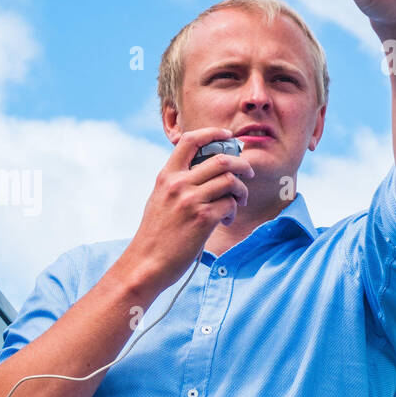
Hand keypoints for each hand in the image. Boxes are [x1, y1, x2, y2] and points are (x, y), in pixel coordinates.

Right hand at [124, 127, 253, 295]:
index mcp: (166, 176)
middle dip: (242, 165)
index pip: (190, 140)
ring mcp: (190, 201)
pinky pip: (230, 204)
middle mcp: (178, 184)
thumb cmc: (155, 235)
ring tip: (238, 202)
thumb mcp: (159, 199)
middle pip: (221, 160)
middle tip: (248, 173)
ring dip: (241, 191)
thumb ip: (177, 183)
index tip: (228, 136)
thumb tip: (203, 170)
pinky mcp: (203, 219)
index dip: (213, 133)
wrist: (147, 263)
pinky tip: (225, 220)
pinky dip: (233, 211)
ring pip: (230, 181)